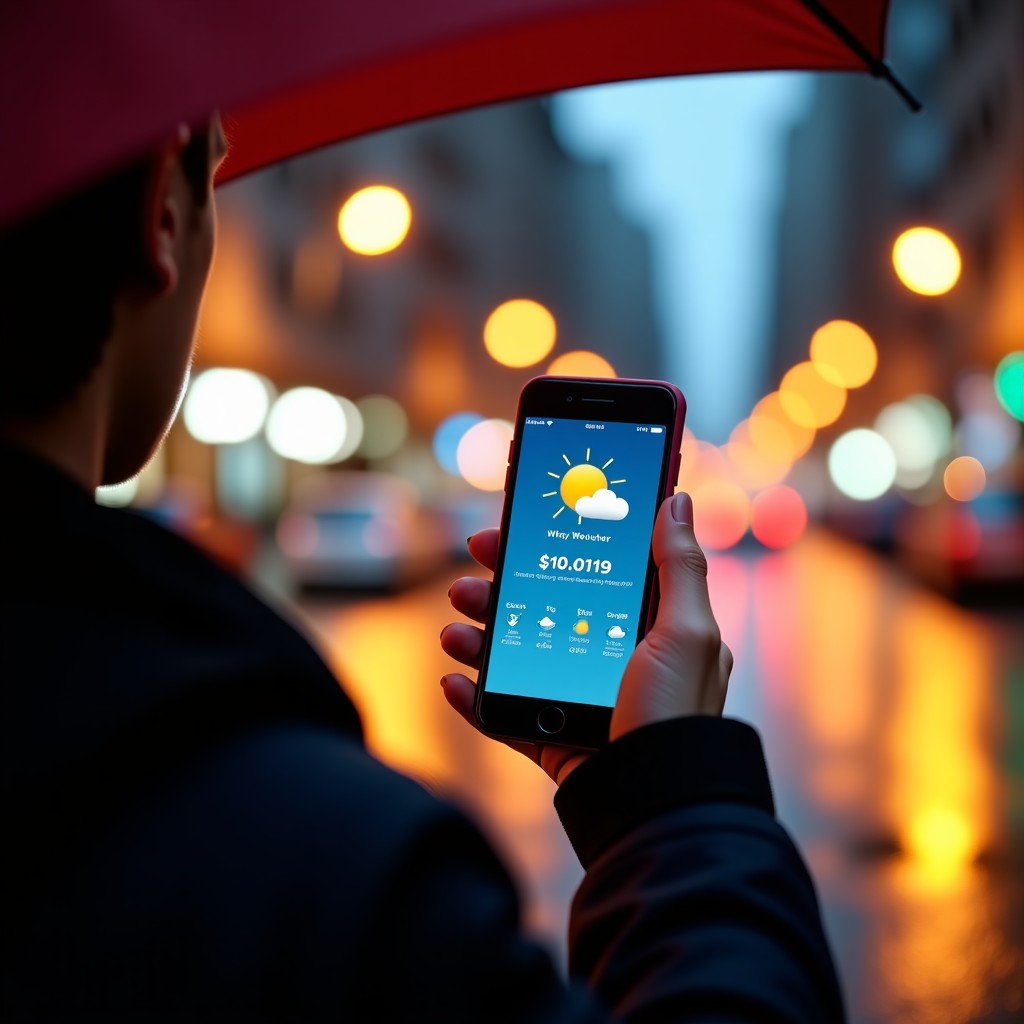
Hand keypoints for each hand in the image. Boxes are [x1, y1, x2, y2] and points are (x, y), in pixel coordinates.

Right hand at [440, 492, 731, 782]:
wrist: (655, 803)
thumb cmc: (678, 714)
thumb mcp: (687, 633)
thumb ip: (678, 566)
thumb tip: (675, 501)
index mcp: (644, 630)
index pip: (586, 574)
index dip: (545, 549)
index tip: (510, 529)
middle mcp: (608, 661)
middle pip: (540, 611)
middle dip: (498, 591)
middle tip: (469, 576)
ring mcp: (578, 702)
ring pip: (514, 659)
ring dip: (477, 640)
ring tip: (453, 631)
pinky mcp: (554, 741)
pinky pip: (503, 716)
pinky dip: (473, 700)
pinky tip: (453, 682)